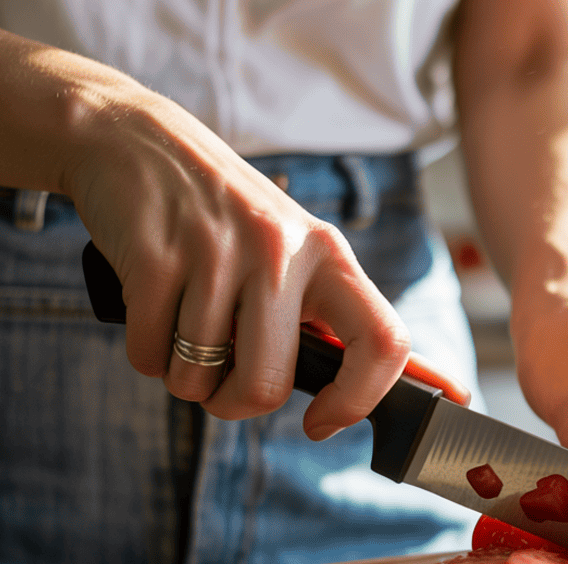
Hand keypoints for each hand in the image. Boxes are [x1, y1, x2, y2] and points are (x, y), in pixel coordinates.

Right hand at [65, 92, 410, 440]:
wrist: (134, 137)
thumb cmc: (227, 215)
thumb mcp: (296, 250)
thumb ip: (339, 317)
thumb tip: (434, 387)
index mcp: (330, 256)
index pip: (384, 342)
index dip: (359, 401)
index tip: (321, 423)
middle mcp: (282, 251)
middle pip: (266, 385)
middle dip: (235, 404)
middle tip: (222, 383)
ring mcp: (218, 252)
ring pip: (199, 379)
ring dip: (184, 377)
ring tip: (183, 330)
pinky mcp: (155, 257)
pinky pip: (150, 356)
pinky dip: (147, 354)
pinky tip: (153, 311)